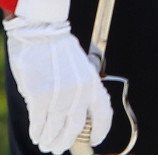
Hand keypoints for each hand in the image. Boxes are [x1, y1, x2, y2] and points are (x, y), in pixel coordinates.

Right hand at [3, 18, 110, 154]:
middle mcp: (80, 91)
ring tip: (46, 145)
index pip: (103, 113)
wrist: (42, 32)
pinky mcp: (40, 96)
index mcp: (93, 83)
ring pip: (56, 127)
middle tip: (59, 148)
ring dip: (50, 139)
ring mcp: (60, 95)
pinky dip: (37, 131)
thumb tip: (74, 115)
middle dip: (67, 141)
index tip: (96, 140)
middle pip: (76, 127)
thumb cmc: (58, 50)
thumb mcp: (79, 69)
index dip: (101, 130)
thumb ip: (79, 91)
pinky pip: (39, 121)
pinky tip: (36, 135)